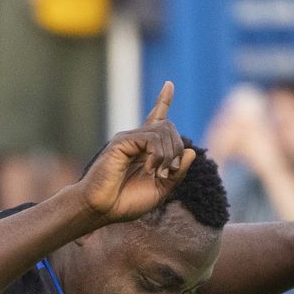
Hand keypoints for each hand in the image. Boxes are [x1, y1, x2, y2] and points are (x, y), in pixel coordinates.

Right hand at [76, 81, 195, 224]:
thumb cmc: (125, 202)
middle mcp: (136, 140)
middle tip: (168, 173)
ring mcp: (128, 139)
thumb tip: (192, 152)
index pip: (156, 118)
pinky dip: (157, 155)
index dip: (163, 101)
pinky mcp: (121, 142)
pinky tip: (148, 169)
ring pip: (163, 131)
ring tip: (157, 174)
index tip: (169, 84)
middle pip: (168, 126)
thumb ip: (177, 174)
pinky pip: (151, 138)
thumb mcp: (160, 190)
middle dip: (177, 149)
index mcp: (144, 149)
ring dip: (168, 155)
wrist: (102, 209)